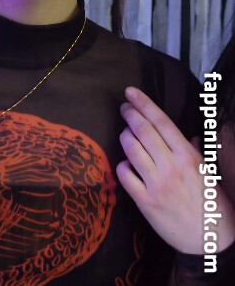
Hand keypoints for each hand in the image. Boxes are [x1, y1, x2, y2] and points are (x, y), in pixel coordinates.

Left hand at [116, 87, 234, 253]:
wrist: (210, 242)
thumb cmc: (212, 205)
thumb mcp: (209, 173)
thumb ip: (195, 152)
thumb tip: (188, 136)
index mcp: (188, 155)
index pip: (161, 121)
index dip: (143, 103)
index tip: (130, 92)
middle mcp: (171, 166)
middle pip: (143, 130)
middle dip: (129, 114)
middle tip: (124, 107)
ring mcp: (156, 183)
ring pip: (131, 148)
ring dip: (124, 136)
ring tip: (126, 133)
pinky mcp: (145, 201)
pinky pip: (125, 174)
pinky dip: (122, 164)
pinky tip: (126, 164)